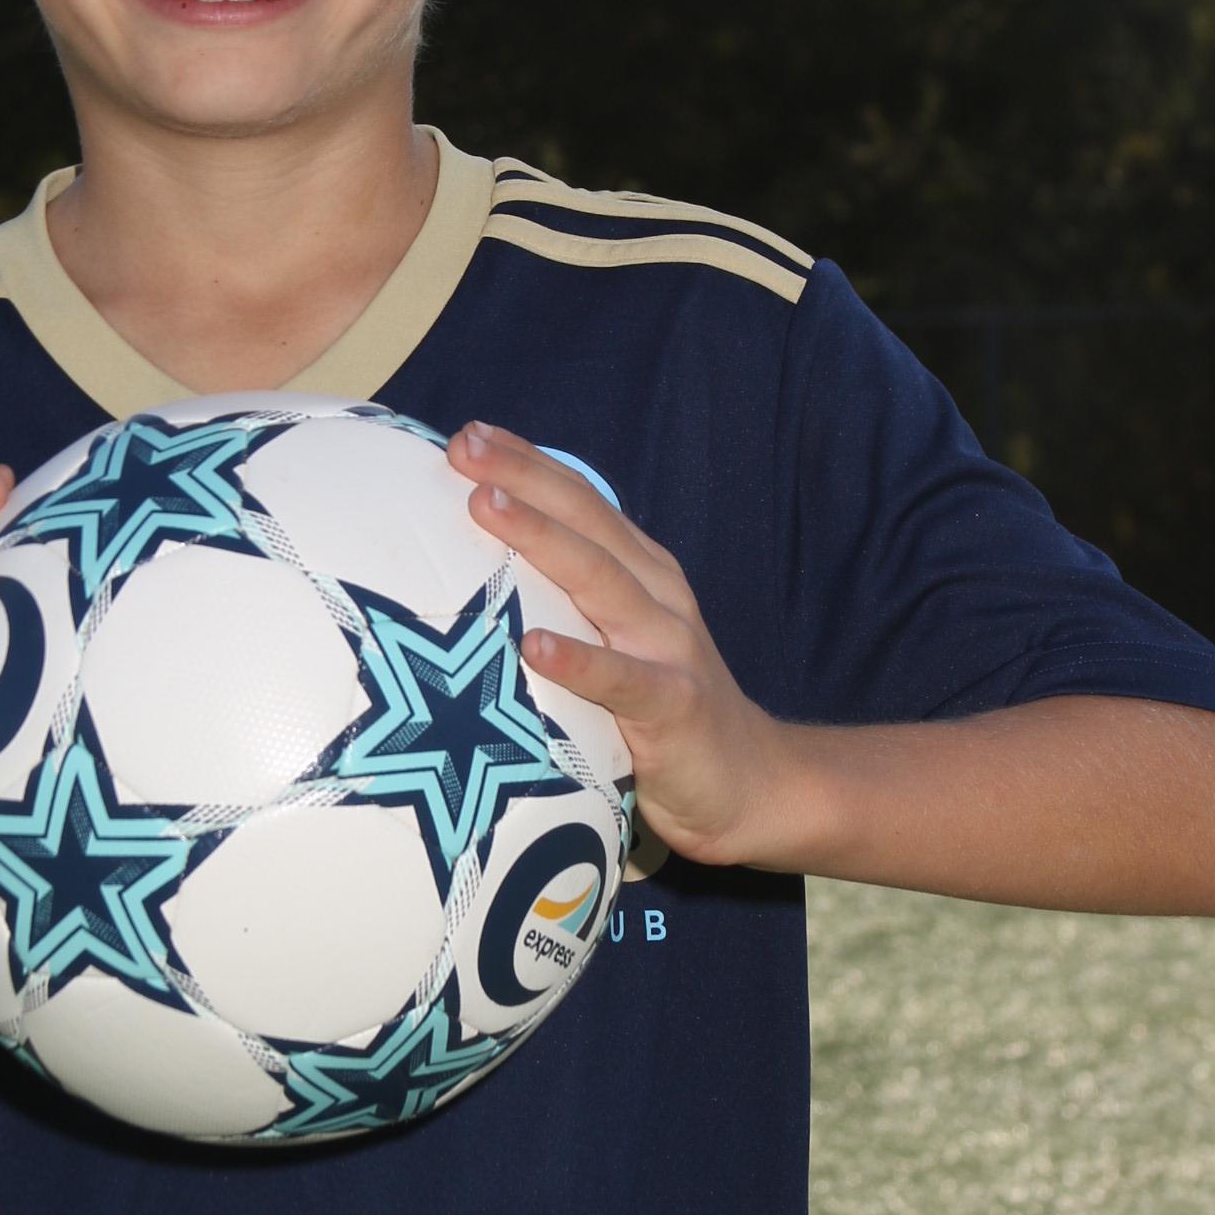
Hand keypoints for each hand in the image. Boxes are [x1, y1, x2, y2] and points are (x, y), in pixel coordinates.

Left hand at [452, 422, 795, 867]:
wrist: (749, 783)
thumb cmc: (659, 708)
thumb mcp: (616, 640)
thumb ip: (567, 602)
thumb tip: (474, 575)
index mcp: (640, 574)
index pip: (581, 503)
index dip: (530, 463)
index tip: (469, 432)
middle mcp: (656, 597)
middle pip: (587, 523)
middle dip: (524, 478)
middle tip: (465, 445)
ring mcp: (668, 649)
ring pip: (600, 582)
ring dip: (541, 539)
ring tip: (484, 506)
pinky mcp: (674, 709)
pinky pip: (621, 681)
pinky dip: (578, 661)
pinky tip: (534, 646)